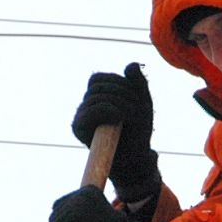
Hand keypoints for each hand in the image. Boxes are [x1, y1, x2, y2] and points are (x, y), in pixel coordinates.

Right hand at [72, 63, 158, 204]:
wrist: (136, 155)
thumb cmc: (137, 129)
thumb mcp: (143, 102)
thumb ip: (138, 83)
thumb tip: (131, 65)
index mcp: (96, 95)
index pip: (98, 78)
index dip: (117, 82)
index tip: (135, 96)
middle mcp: (85, 104)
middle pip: (97, 86)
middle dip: (122, 93)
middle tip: (138, 109)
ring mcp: (81, 116)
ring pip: (96, 97)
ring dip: (120, 104)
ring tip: (133, 117)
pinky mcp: (78, 128)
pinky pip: (89, 112)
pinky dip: (106, 111)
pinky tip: (118, 117)